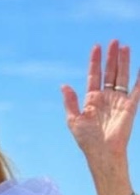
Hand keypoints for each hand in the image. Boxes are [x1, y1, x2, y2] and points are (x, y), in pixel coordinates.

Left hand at [61, 40, 139, 170]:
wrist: (102, 153)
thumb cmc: (86, 140)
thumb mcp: (73, 120)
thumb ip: (70, 102)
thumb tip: (64, 85)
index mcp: (91, 100)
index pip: (94, 76)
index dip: (95, 62)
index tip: (97, 47)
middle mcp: (106, 98)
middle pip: (109, 72)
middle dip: (111, 57)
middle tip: (114, 41)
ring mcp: (118, 101)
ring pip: (121, 76)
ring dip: (123, 62)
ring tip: (124, 47)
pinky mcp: (130, 107)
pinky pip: (136, 90)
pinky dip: (139, 79)